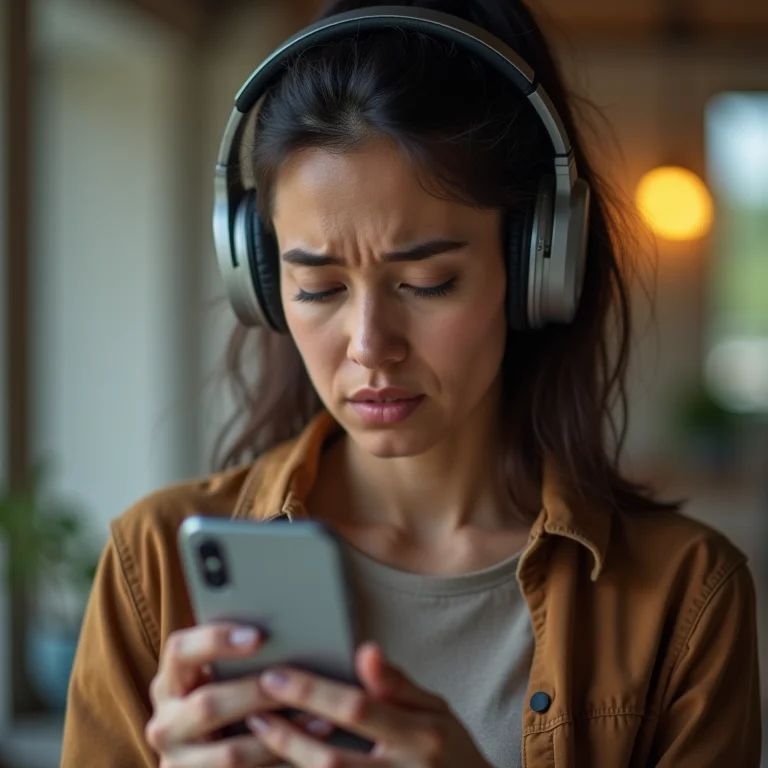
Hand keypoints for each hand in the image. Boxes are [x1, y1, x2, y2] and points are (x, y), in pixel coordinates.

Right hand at [144, 623, 333, 766]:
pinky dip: (277, 757)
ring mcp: (177, 761)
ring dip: (279, 733)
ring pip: (230, 751)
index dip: (217, 640)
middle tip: (293, 683)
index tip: (259, 636)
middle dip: (255, 693)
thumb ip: (237, 658)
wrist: (204, 761)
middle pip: (207, 704)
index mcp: (170, 681)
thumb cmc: (226, 701)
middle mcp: (165, 722)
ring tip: (319, 715)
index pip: (180, 650)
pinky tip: (307, 746)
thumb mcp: (219, 678)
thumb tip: (288, 627)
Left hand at [247, 641, 492, 766]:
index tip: (276, 675)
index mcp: (423, 736)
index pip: (358, 709)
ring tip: (258, 735)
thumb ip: (397, 683)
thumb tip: (365, 649)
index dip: (313, 692)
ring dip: (287, 763)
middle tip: (254, 707)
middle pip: (332, 759)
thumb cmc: (451, 751)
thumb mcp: (436, 710)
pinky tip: (278, 764)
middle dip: (287, 734)